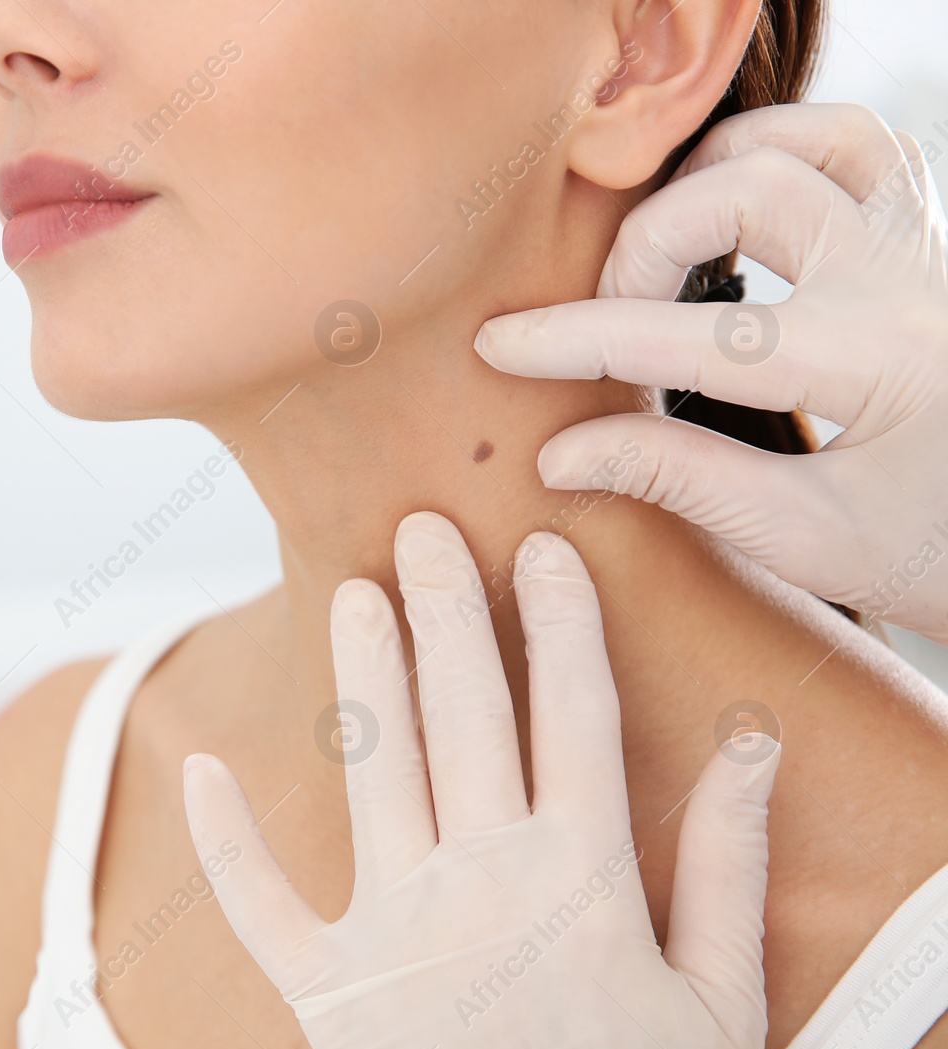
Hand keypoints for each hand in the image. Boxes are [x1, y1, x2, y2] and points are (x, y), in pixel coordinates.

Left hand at [183, 513, 780, 1048]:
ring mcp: (396, 934)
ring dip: (362, 674)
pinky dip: (223, 841)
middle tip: (423, 530)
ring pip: (373, 771)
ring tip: (354, 594)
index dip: (560, 623)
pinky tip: (199, 767)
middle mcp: (481, 884)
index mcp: (583, 880)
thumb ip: (727, 869)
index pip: (573, 714)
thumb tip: (751, 749)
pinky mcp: (327, 992)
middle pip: (464, 716)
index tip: (542, 551)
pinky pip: (260, 905)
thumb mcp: (718, 1002)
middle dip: (446, 612)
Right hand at [475, 102, 947, 643]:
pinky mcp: (930, 236)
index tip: (501, 347)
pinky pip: (858, 145)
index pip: (694, 334)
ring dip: (711, 176)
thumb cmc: (937, 553)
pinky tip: (732, 220)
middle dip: (646, 248)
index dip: (578, 339)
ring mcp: (928, 243)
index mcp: (880, 361)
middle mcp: (910, 278)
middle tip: (611, 321)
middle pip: (745, 190)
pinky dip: (779, 156)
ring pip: (806, 139)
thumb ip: (681, 480)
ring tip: (664, 250)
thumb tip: (561, 453)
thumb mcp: (808, 539)